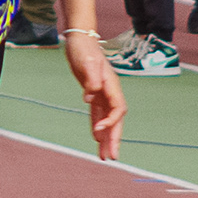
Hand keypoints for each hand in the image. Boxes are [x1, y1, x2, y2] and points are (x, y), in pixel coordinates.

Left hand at [67, 35, 124, 161]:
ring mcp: (103, 94)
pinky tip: (97, 141)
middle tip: (113, 157)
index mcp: (111, 85)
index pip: (118, 108)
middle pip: (116, 120)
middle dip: (115, 139)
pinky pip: (98, 116)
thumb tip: (90, 96)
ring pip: (108, 121)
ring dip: (107, 139)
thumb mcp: (86, 61)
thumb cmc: (83, 49)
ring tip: (106, 157)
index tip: (99, 130)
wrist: (80, 40)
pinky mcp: (94, 95)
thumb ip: (91, 78)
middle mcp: (110, 92)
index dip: (111, 121)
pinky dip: (98, 129)